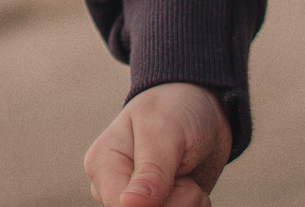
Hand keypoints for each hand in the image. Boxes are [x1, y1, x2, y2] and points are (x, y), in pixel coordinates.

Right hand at [82, 81, 232, 206]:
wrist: (202, 107)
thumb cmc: (176, 109)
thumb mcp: (165, 131)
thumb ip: (151, 171)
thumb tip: (128, 204)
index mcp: (103, 166)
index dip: (157, 203)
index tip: (177, 178)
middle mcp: (115, 188)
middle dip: (177, 203)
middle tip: (185, 175)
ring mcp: (138, 200)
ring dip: (188, 205)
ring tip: (189, 177)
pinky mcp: (160, 206)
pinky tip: (192, 187)